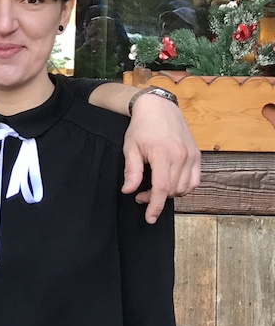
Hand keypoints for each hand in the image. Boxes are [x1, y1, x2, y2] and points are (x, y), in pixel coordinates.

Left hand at [121, 93, 200, 222]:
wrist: (159, 107)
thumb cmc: (142, 126)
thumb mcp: (130, 148)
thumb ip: (131, 171)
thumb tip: (129, 191)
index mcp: (164, 154)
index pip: (162, 188)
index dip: (155, 206)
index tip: (149, 218)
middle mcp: (182, 156)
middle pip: (173, 190)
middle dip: (156, 198)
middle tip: (140, 194)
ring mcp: (192, 156)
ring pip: (185, 188)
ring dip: (169, 194)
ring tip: (153, 188)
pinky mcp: (197, 155)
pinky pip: (195, 180)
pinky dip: (183, 187)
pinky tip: (170, 183)